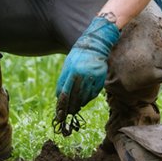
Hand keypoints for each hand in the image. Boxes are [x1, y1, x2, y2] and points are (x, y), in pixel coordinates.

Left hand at [53, 15, 119, 134]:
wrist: (95, 46)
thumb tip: (59, 96)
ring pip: (86, 97)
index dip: (63, 104)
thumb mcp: (67, 66)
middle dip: (71, 108)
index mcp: (72, 72)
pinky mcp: (101, 79)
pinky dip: (88, 98)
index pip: (66, 93)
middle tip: (68, 114)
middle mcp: (83, 75)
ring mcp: (93, 77)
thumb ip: (63, 81)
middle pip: (76, 97)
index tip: (60, 112)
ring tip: (75, 109)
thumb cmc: (77, 57)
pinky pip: (94, 93)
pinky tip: (84, 101)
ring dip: (79, 104)